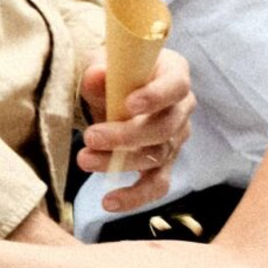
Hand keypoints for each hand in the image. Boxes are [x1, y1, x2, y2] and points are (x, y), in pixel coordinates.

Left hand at [78, 48, 194, 215]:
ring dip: (119, 162)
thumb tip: (96, 76)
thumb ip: (100, 71)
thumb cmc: (115, 73)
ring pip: (157, 156)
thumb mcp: (105, 64)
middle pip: (165, 128)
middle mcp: (182, 108)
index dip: (157, 97)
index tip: (129, 104)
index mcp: (175, 75)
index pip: (176, 86)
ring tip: (85, 160)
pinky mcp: (164, 163)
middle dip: (127, 136)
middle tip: (91, 137)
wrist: (117, 89)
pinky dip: (135, 196)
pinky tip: (109, 202)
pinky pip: (157, 185)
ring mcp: (176, 138)